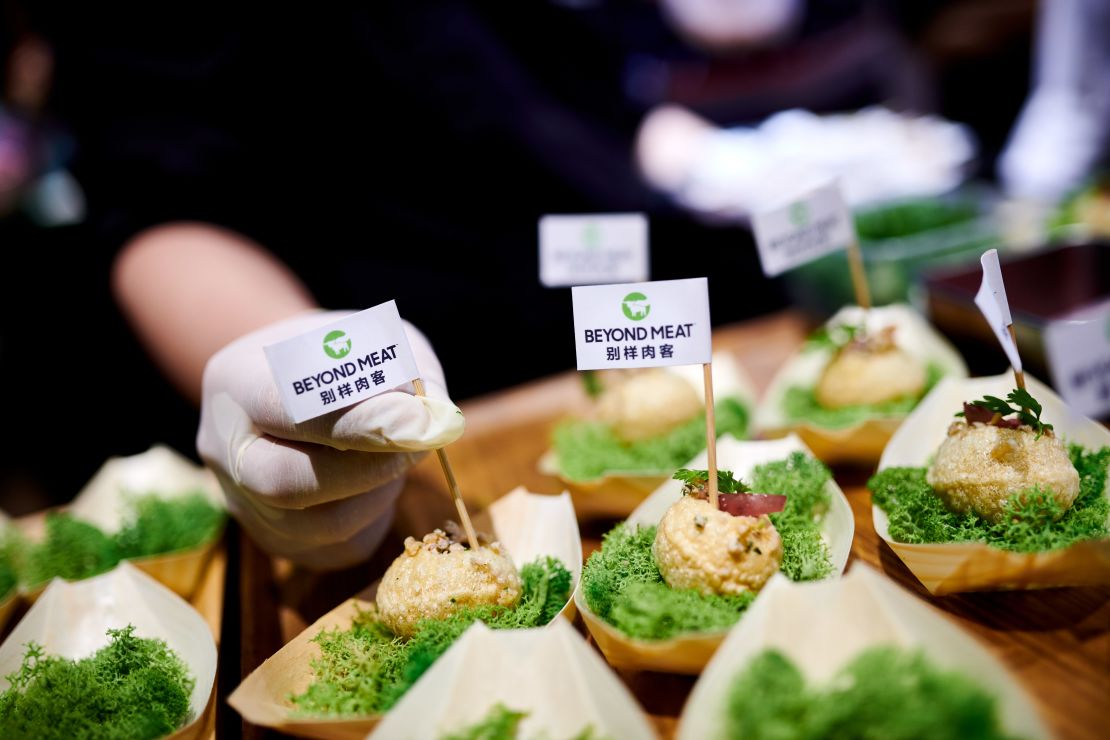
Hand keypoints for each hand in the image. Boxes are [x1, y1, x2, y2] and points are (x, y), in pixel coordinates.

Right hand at [197, 310, 463, 567]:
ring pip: (312, 527)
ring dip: (376, 498)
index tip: (417, 423)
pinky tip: (381, 487)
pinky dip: (371, 522)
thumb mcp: (371, 338)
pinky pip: (330, 551)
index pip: (287, 409)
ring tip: (399, 463)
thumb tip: (435, 422)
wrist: (288, 382)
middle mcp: (224, 447)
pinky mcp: (269, 538)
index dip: (357, 422)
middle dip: (367, 471)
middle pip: (285, 482)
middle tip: (415, 449)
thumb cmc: (336, 355)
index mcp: (236, 381)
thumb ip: (405, 371)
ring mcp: (240, 500)